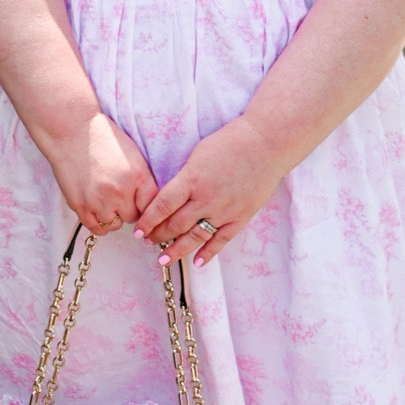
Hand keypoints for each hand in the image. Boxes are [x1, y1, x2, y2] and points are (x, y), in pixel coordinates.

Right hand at [35, 113, 157, 235]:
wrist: (71, 130)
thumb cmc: (102, 137)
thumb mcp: (132, 154)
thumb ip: (142, 179)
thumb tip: (149, 203)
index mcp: (137, 176)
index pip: (152, 206)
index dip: (148, 206)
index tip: (142, 206)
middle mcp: (120, 191)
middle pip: (133, 217)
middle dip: (129, 209)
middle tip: (122, 198)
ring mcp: (99, 200)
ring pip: (114, 224)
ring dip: (113, 215)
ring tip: (107, 200)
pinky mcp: (80, 205)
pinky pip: (96, 228)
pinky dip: (99, 223)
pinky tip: (98, 211)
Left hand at [134, 116, 284, 266]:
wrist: (266, 143)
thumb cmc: (230, 142)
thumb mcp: (197, 154)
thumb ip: (184, 177)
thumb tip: (171, 196)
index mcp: (192, 180)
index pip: (162, 206)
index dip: (147, 221)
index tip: (138, 229)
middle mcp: (206, 199)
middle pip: (175, 224)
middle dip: (158, 235)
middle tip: (147, 241)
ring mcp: (225, 210)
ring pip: (195, 237)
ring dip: (177, 250)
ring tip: (163, 258)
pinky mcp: (241, 217)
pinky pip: (221, 240)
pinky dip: (208, 252)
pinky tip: (196, 262)